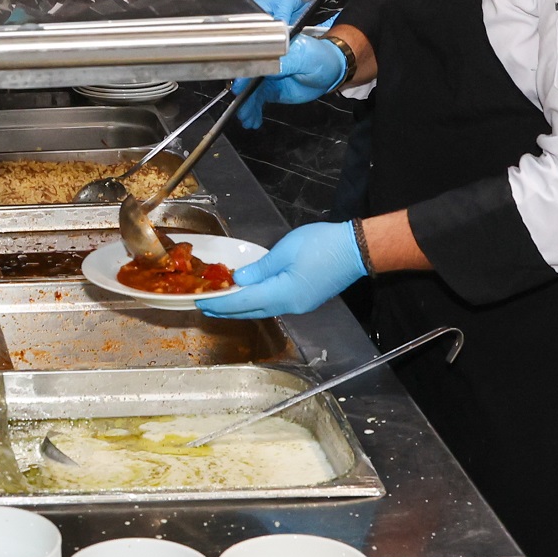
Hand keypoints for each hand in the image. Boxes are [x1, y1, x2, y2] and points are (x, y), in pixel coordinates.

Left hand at [199, 222, 366, 319]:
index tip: (201, 303)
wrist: (356, 250)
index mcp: (282, 294)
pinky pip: (274, 304)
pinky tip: (249, 294)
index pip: (242, 302)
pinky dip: (257, 301)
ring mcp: (299, 304)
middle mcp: (289, 305)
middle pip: (251, 311)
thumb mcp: (285, 251)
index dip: (220, 303)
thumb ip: (260, 268)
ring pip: (262, 309)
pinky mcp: (305, 299)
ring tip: (223, 301)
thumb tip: (240, 279)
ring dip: (241, 306)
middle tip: (205, 306)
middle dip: (226, 310)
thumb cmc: (323, 245)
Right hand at [232, 35, 349, 128]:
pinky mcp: (270, 90)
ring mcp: (266, 77)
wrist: (331, 71)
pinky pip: (258, 100)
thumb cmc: (320, 58)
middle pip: (247, 79)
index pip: (251, 61)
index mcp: (271, 49)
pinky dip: (253, 110)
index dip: (244, 74)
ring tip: (247, 119)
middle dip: (243, 95)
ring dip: (247, 106)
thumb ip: (282, 63)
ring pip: (251, 92)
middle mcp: (265, 63)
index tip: (238, 87)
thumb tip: (263, 71)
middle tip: (242, 110)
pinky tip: (252, 120)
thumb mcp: (302, 58)